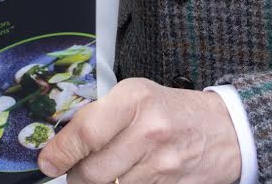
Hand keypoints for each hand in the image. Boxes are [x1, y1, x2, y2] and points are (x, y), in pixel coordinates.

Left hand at [38, 78, 240, 183]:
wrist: (224, 130)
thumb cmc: (171, 110)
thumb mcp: (135, 96)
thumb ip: (99, 115)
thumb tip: (59, 140)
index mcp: (134, 99)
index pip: (86, 133)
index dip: (60, 152)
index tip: (47, 162)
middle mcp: (149, 130)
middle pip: (93, 170)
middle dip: (76, 175)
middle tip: (74, 169)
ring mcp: (163, 163)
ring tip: (104, 172)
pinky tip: (127, 177)